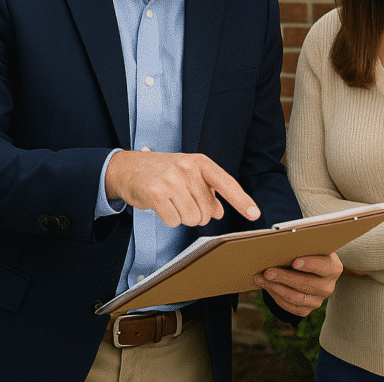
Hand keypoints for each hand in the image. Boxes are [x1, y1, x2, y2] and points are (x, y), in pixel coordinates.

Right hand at [104, 150, 260, 226]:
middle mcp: (187, 169)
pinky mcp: (156, 194)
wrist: (128, 167)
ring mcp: (171, 181)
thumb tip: (220, 211)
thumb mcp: (189, 174)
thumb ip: (208, 191)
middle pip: (208, 210)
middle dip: (198, 214)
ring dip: (183, 217)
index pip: (227, 183)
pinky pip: (174, 221)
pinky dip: (169, 219)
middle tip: (184, 202)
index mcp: (200, 162)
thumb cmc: (163, 171)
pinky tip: (162, 206)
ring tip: (172, 203)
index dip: (242, 201)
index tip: (255, 214)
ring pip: (192, 218)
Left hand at [255, 252, 342, 316]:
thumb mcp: (310, 247)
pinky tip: (267, 286)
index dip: (310, 264)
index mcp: (333, 268)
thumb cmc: (308, 253)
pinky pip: (290, 307)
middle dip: (284, 278)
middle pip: (306, 284)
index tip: (294, 262)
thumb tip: (282, 243)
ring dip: (275, 287)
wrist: (310, 270)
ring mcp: (318, 301)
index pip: (323, 266)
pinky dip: (276, 296)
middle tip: (268, 271)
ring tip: (261, 278)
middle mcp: (328, 287)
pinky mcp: (307, 309)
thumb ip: (303, 245)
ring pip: (295, 298)